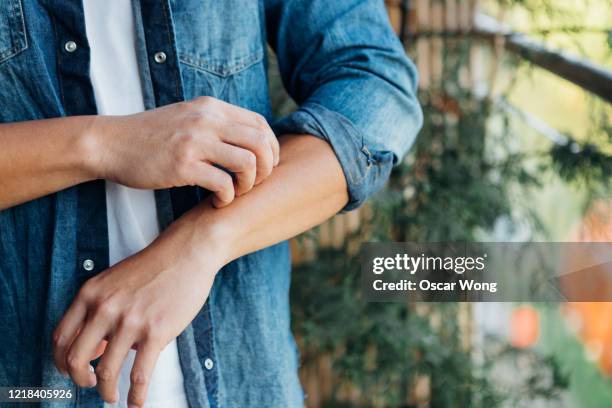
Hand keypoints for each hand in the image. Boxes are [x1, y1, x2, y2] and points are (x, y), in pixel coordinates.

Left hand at [52, 214, 227, 405]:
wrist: (187, 253)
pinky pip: (139, 374)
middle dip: (79, 380)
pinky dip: (136, 395)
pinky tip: (136, 402)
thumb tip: (98, 347)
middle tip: (89, 385)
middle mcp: (105, 308)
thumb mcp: (115, 281)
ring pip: (105, 372)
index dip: (61, 361)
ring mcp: (130, 321)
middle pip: (75, 359)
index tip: (70, 369)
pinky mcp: (156, 332)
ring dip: (106, 392)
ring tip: (112, 396)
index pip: (61, 337)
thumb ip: (100, 308)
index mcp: (90, 294)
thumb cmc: (154, 267)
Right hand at [88, 96, 279, 206]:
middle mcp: (206, 120)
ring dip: (249, 184)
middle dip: (266, 169)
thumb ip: (217, 123)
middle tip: (253, 184)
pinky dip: (227, 197)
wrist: (110, 142)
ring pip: (247, 163)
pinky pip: (223, 184)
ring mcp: (194, 142)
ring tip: (235, 193)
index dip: (270, 149)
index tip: (264, 167)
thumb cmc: (151, 136)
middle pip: (260, 143)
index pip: (260, 124)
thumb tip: (251, 141)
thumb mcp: (187, 117)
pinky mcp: (182, 165)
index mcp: (211, 107)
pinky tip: (217, 202)